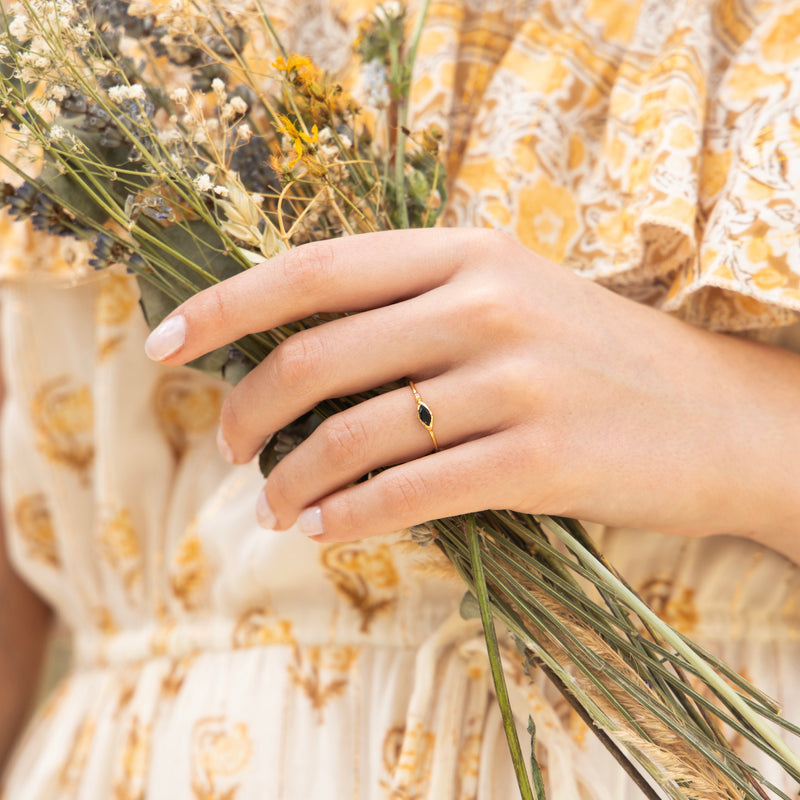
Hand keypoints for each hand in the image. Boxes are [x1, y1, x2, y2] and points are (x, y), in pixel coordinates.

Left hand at [144, 228, 799, 557]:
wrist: (721, 414)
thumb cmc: (599, 358)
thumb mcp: (509, 301)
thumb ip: (413, 312)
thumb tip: (298, 355)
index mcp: (467, 252)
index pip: (314, 270)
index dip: (225, 306)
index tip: (166, 345)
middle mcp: (485, 303)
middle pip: (318, 356)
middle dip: (248, 410)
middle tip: (229, 450)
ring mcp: (515, 380)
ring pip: (357, 434)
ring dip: (292, 480)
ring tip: (270, 507)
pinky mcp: (540, 459)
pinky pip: (412, 493)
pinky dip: (349, 517)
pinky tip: (322, 532)